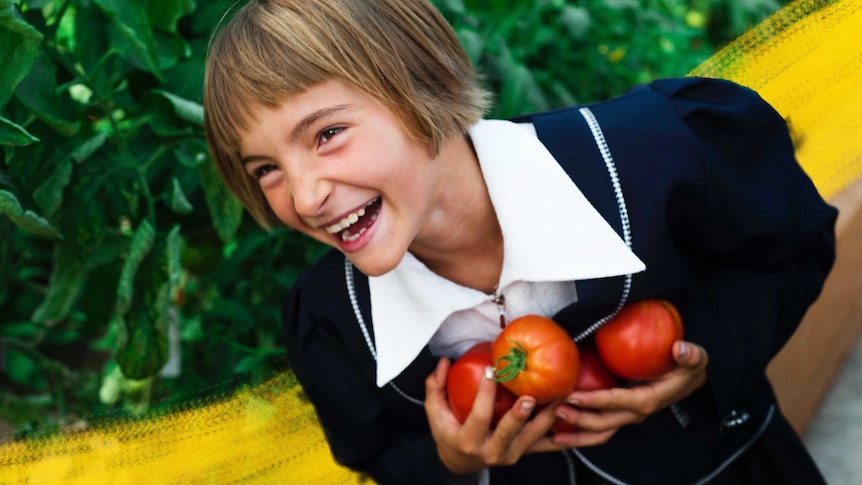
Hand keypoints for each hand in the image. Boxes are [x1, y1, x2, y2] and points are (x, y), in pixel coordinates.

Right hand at [424, 357, 563, 474]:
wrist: (461, 462)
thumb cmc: (448, 432)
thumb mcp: (435, 412)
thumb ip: (435, 387)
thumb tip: (444, 360)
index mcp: (468, 440)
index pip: (478, 416)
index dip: (484, 394)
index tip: (490, 370)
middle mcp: (491, 451)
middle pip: (508, 433)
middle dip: (519, 415)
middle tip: (530, 396)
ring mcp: (511, 454)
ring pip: (532, 438)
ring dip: (547, 418)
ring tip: (559, 397)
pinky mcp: (525, 453)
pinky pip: (546, 444)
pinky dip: (561, 432)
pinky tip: (572, 415)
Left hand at [552, 340, 707, 447]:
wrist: (689, 380)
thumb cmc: (687, 366)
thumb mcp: (695, 358)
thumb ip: (690, 354)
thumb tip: (680, 348)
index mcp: (649, 399)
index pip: (619, 402)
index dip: (596, 400)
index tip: (573, 395)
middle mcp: (636, 413)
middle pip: (604, 423)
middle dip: (578, 419)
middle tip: (553, 408)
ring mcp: (626, 416)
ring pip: (599, 432)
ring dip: (576, 433)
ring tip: (551, 431)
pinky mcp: (619, 414)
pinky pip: (598, 427)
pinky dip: (578, 430)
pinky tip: (557, 427)